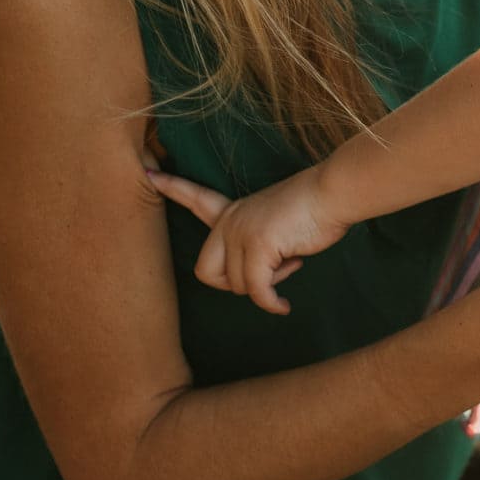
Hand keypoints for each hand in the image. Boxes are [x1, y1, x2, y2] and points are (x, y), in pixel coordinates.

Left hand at [148, 167, 349, 314]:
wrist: (332, 193)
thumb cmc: (313, 210)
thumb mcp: (273, 224)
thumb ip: (255, 243)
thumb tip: (258, 277)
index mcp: (233, 211)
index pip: (195, 198)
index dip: (171, 188)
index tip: (147, 173)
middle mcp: (230, 220)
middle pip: (206, 273)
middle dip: (234, 285)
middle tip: (266, 276)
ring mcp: (241, 232)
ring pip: (238, 286)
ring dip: (268, 283)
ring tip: (290, 258)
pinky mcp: (258, 246)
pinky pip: (257, 292)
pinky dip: (272, 303)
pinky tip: (283, 306)